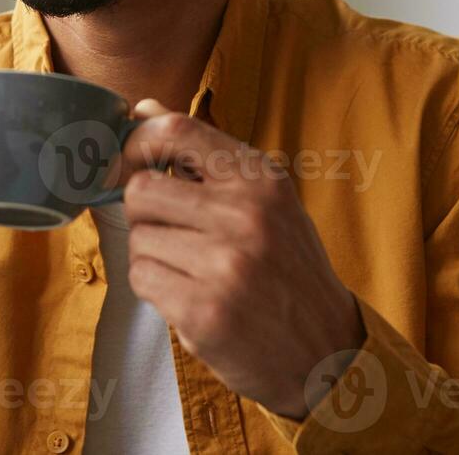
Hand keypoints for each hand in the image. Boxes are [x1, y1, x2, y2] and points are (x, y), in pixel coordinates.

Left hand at [116, 100, 365, 417]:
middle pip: (141, 189)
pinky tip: (188, 295)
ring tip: (189, 270)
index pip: (176, 130)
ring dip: (152, 255)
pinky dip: (155, 288)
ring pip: (138, 238)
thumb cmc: (287, 269)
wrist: (326, 350)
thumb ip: (205, 157)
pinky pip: (142, 278)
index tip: (132, 162)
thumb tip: (143, 108)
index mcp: (261, 179)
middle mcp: (245, 214)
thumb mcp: (264, 201)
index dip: (137, 142)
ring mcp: (225, 264)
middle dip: (145, 212)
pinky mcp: (204, 311)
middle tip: (170, 231)